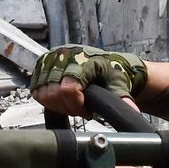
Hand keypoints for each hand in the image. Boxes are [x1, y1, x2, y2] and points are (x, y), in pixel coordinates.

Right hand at [30, 47, 147, 115]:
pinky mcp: (42, 65)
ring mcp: (51, 59)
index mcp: (82, 60)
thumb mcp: (120, 87)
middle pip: (52, 94)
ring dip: (57, 104)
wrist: (105, 63)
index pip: (68, 89)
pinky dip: (48, 99)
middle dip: (68, 107)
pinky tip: (62, 99)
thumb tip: (131, 111)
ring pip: (42, 93)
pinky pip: (37, 90)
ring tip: (73, 103)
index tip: (88, 111)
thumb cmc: (112, 74)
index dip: (76, 106)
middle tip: (81, 108)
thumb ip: (123, 100)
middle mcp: (63, 56)